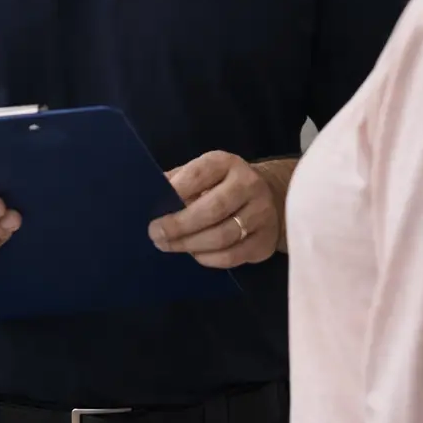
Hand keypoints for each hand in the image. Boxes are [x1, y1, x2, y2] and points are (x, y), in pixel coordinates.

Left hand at [147, 151, 281, 268]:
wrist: (271, 195)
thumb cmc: (223, 185)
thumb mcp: (204, 173)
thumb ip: (179, 181)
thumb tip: (151, 195)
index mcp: (226, 163)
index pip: (200, 174)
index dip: (177, 190)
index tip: (155, 207)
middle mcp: (248, 185)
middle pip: (213, 209)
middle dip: (180, 225)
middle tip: (156, 235)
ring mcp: (260, 213)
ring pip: (223, 236)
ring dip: (191, 244)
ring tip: (170, 246)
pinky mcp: (265, 240)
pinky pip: (233, 256)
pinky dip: (209, 259)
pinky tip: (195, 255)